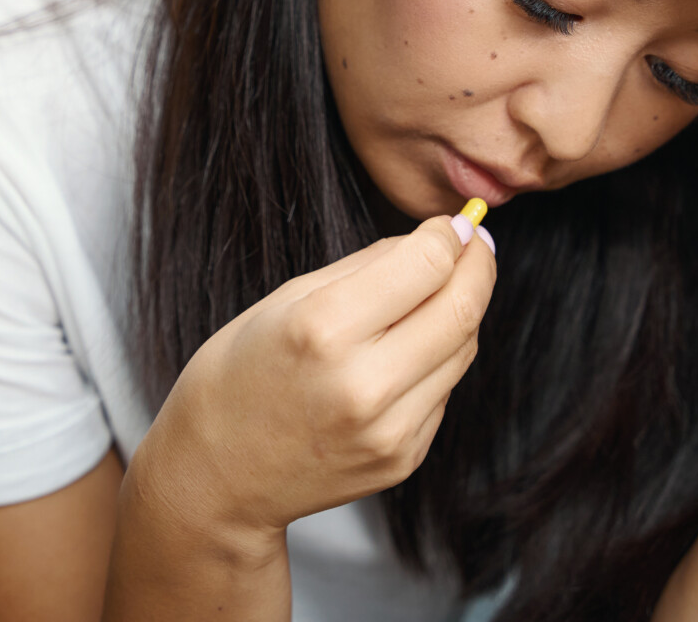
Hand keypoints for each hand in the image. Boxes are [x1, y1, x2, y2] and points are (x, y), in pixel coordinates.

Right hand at [132, 215, 496, 546]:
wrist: (218, 474)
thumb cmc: (241, 374)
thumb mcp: (287, 298)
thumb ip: (369, 266)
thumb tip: (438, 240)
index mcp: (323, 329)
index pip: (426, 265)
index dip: (451, 235)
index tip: (455, 224)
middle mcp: (363, 384)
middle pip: (461, 308)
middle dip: (479, 266)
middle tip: (475, 244)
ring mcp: (387, 430)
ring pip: (464, 349)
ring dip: (462, 310)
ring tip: (437, 293)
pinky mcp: (403, 458)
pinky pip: (444, 389)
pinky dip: (438, 359)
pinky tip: (406, 351)